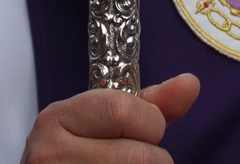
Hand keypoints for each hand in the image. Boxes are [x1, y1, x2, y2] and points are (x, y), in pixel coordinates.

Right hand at [20, 74, 199, 163]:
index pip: (121, 110)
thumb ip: (148, 105)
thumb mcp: (104, 124)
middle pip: (139, 157)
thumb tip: (190, 83)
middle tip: (134, 160)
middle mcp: (49, 154)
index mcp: (56, 119)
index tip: (144, 131)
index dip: (149, 123)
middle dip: (153, 159)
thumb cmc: (80, 155)